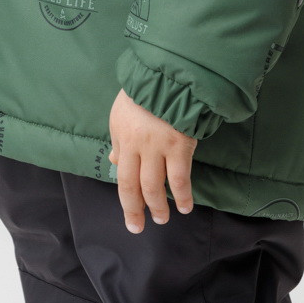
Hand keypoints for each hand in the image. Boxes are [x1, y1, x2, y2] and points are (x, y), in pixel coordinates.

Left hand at [108, 87, 195, 232]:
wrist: (170, 75)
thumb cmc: (145, 92)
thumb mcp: (122, 113)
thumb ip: (120, 139)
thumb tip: (117, 163)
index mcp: (122, 136)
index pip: (122, 175)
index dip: (126, 200)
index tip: (131, 217)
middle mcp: (138, 145)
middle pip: (134, 186)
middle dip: (137, 210)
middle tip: (140, 226)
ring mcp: (159, 146)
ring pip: (156, 186)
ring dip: (159, 207)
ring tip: (162, 219)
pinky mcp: (180, 145)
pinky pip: (180, 178)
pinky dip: (183, 195)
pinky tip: (186, 206)